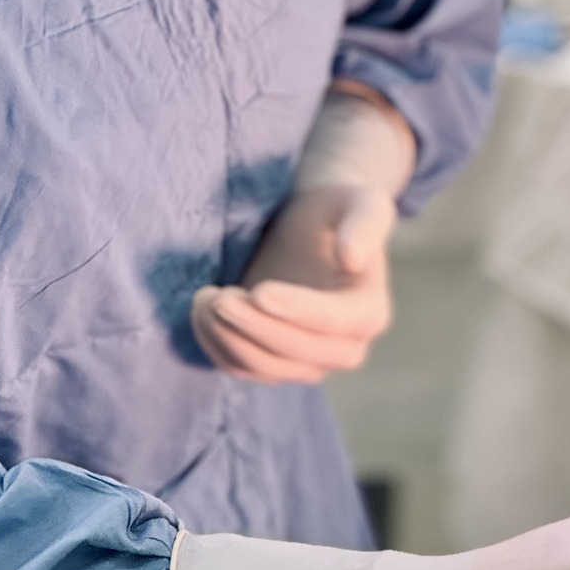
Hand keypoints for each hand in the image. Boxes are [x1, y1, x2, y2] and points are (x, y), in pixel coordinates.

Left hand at [190, 184, 395, 384]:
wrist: (310, 225)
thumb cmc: (336, 209)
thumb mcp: (361, 202)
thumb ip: (366, 225)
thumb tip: (353, 258)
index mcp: (369, 313)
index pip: (331, 321)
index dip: (295, 310)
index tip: (259, 292)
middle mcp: (345, 350)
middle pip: (295, 351)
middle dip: (253, 326)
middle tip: (219, 296)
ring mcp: (307, 363)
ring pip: (264, 366)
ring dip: (228, 337)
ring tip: (204, 297)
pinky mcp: (273, 363)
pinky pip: (240, 367)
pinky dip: (215, 345)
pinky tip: (200, 311)